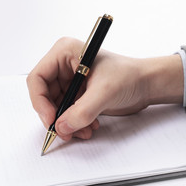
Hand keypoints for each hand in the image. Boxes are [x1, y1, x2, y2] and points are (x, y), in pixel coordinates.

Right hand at [27, 37, 183, 140]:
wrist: (147, 84)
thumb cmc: (130, 76)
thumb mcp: (104, 93)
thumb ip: (81, 112)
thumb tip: (61, 127)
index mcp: (64, 53)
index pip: (37, 78)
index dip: (40, 101)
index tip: (51, 120)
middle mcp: (64, 65)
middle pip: (44, 96)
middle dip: (55, 116)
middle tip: (65, 132)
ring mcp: (70, 80)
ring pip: (55, 107)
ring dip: (67, 123)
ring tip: (84, 131)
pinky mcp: (78, 94)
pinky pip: (67, 113)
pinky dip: (75, 123)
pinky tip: (90, 127)